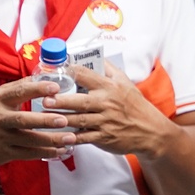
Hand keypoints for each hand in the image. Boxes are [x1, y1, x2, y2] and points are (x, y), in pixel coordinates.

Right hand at [0, 78, 74, 165]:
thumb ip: (18, 87)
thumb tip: (42, 76)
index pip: (18, 92)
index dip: (38, 89)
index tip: (56, 88)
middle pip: (23, 120)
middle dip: (45, 120)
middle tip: (64, 120)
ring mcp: (1, 138)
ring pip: (29, 140)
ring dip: (51, 140)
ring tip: (70, 138)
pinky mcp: (4, 153)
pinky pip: (28, 154)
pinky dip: (45, 153)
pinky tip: (60, 150)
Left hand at [51, 62, 174, 158]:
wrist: (149, 130)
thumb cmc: (135, 105)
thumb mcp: (126, 83)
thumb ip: (110, 69)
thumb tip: (97, 56)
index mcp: (110, 87)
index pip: (86, 75)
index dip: (70, 72)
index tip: (56, 71)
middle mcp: (106, 103)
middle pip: (79, 101)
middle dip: (61, 100)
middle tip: (45, 99)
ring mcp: (104, 121)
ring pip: (79, 120)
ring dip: (60, 118)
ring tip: (44, 116)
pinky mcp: (103, 137)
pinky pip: (84, 137)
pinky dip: (71, 137)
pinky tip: (59, 136)